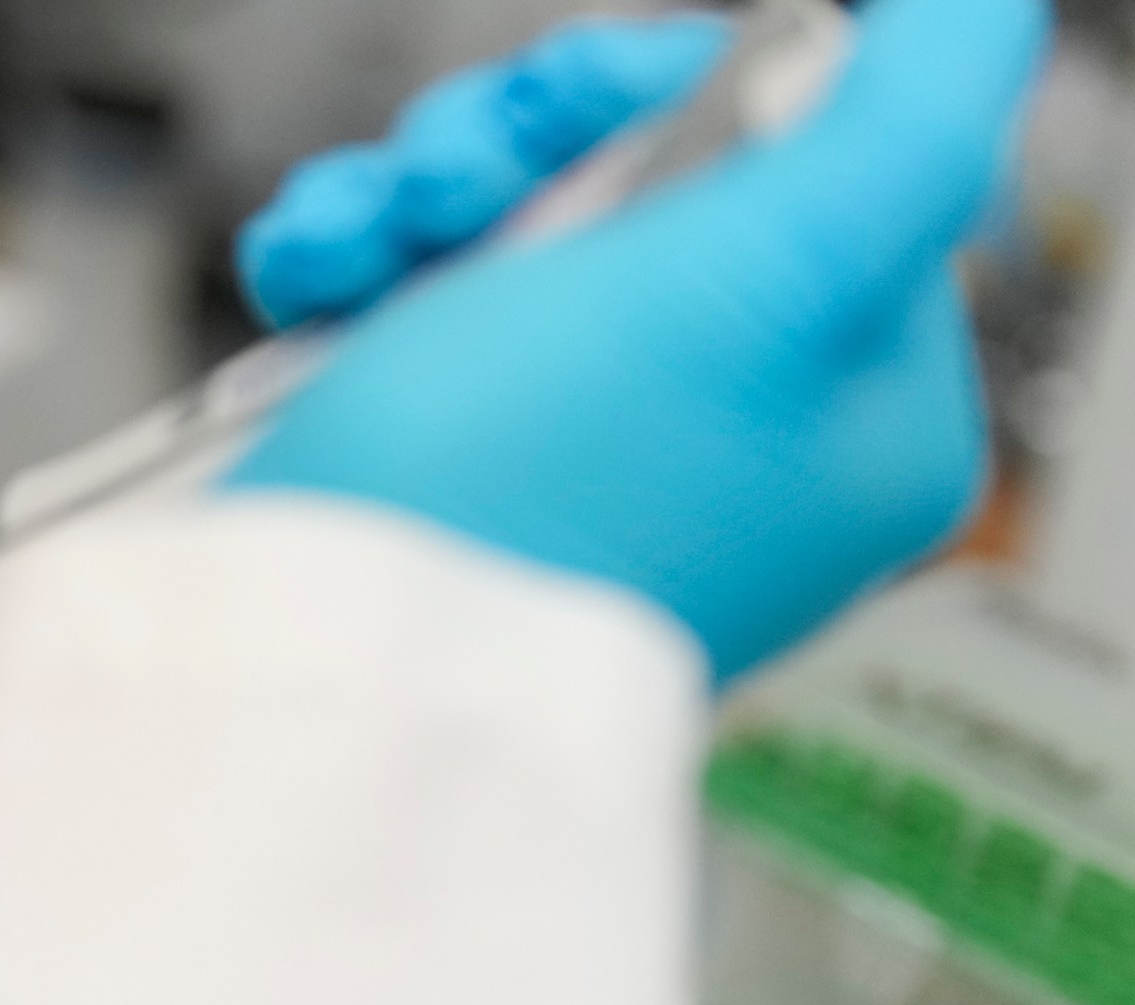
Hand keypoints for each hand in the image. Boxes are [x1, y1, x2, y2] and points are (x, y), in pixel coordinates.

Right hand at [225, 0, 1049, 678]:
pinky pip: (415, 296)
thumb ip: (912, 125)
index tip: (591, 113)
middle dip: (527, 146)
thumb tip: (977, 16)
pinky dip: (355, 259)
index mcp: (860, 413)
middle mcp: (734, 440)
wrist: (315, 653)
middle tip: (461, 182)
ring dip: (418, 191)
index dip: (692, 99)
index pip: (817, 160)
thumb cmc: (523, 489)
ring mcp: (581, 454)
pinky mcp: (450, 461)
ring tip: (366, 242)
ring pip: (517, 221)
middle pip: (657, 176)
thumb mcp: (765, 271)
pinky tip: (316, 278)